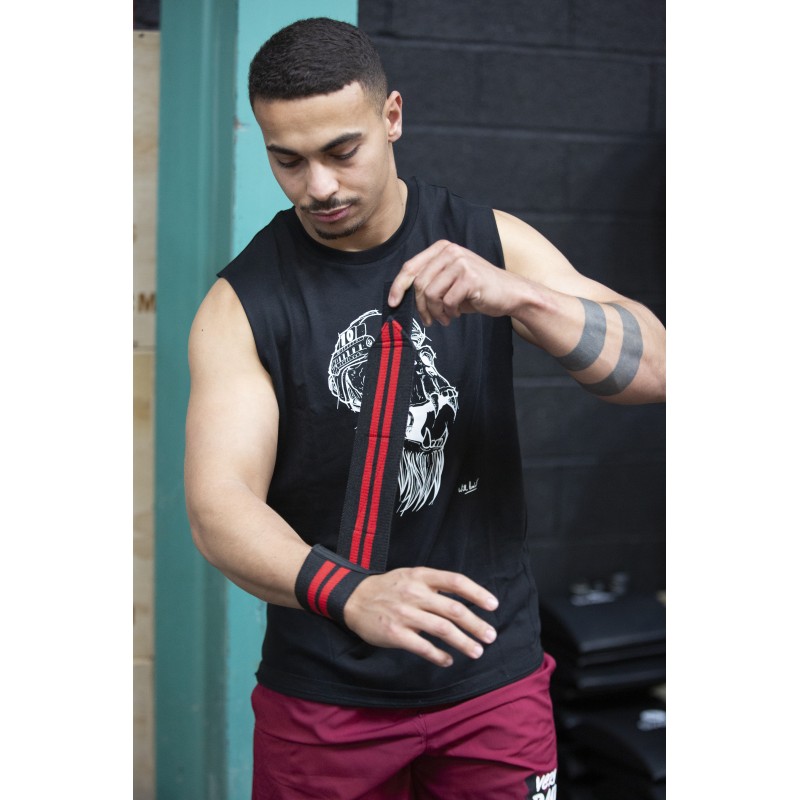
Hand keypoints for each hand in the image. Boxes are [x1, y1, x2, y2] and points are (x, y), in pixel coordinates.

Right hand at [342, 566, 498, 666]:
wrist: (354, 599)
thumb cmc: (388, 588)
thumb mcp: (411, 576)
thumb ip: (434, 585)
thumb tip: (465, 600)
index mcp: (421, 576)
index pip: (455, 581)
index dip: (477, 593)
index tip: (493, 605)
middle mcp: (415, 593)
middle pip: (454, 609)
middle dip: (476, 624)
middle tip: (491, 636)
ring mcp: (405, 614)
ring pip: (442, 629)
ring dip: (463, 642)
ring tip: (477, 651)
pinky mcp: (395, 634)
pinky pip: (423, 647)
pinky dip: (439, 656)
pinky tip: (448, 660)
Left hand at [388, 240, 529, 326]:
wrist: (510, 294)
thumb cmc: (477, 290)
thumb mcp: (449, 281)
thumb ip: (430, 282)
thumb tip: (401, 296)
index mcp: (442, 249)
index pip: (410, 267)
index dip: (398, 286)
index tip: (393, 303)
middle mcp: (450, 251)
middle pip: (419, 284)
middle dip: (421, 307)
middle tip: (429, 321)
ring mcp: (461, 262)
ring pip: (431, 294)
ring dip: (436, 312)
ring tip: (445, 318)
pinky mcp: (470, 277)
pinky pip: (447, 301)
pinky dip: (449, 313)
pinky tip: (457, 314)